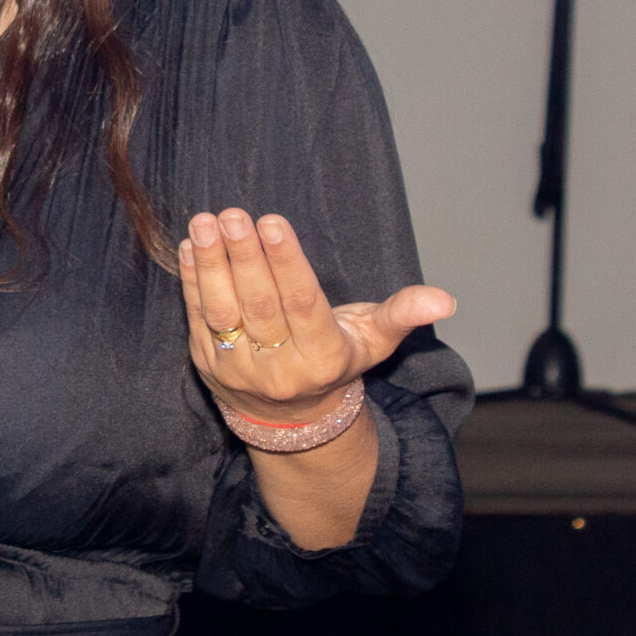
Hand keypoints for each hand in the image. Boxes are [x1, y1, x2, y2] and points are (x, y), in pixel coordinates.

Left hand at [179, 208, 454, 424]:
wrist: (292, 420)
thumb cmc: (336, 361)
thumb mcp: (373, 341)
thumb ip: (403, 314)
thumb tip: (444, 299)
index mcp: (323, 358)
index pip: (302, 304)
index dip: (286, 263)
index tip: (273, 222)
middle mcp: (279, 368)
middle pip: (259, 305)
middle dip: (244, 256)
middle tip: (233, 214)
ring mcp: (239, 370)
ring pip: (222, 311)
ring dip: (211, 264)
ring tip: (205, 222)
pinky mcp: (207, 365)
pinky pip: (197, 319)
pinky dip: (192, 281)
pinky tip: (191, 246)